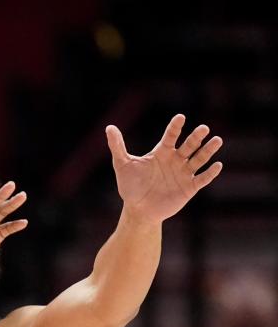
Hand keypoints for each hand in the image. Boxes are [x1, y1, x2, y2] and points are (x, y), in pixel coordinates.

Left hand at [107, 114, 222, 221]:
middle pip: (189, 146)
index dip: (175, 128)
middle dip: (196, 137)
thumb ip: (117, 146)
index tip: (180, 117)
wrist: (138, 209)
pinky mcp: (189, 188)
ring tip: (216, 140)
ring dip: (208, 151)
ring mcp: (183, 174)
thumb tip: (109, 127)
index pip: (170, 137)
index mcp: (162, 153)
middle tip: (204, 129)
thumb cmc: (130, 186)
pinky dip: (210, 173)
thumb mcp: (122, 165)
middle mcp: (175, 160)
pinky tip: (217, 165)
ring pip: (199, 159)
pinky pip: (202, 179)